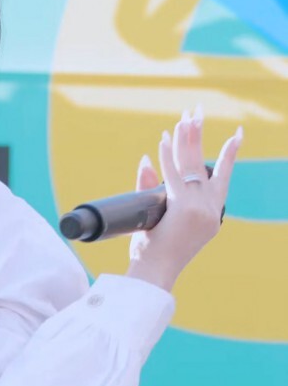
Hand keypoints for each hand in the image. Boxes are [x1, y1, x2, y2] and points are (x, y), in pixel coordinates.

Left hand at [127, 108, 242, 288]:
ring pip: (190, 165)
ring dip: (185, 138)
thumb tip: (147, 157)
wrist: (155, 275)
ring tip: (184, 116)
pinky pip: (173, 175)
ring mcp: (197, 208)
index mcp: (212, 215)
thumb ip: (152, 187)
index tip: (237, 134)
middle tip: (196, 110)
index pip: (223, 177)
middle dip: (198, 135)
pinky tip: (164, 138)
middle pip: (204, 163)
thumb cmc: (156, 253)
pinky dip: (167, 156)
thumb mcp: (160, 219)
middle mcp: (210, 209)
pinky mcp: (182, 208)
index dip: (230, 154)